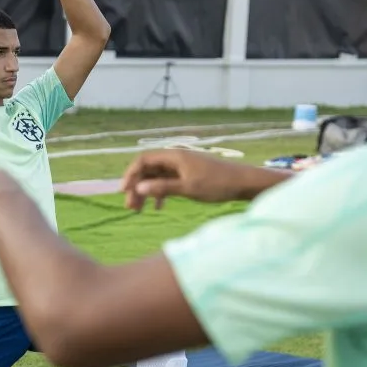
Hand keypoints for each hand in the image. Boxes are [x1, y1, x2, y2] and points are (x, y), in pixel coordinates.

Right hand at [120, 149, 269, 210]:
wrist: (243, 183)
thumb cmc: (217, 184)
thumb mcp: (188, 188)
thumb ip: (162, 188)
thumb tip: (139, 188)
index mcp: (174, 156)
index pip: (143, 160)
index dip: (130, 174)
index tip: (124, 191)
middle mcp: (175, 158)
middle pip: (148, 170)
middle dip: (137, 187)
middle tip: (131, 206)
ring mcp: (181, 167)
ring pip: (156, 177)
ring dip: (146, 192)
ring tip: (140, 210)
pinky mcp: (188, 175)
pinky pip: (167, 182)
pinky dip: (160, 193)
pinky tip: (158, 207)